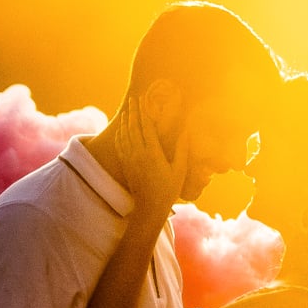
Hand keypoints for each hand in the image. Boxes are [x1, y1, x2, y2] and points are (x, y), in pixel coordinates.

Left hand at [122, 94, 187, 212]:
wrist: (149, 208)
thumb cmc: (168, 190)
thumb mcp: (180, 169)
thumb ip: (182, 149)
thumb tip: (186, 130)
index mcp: (153, 153)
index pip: (146, 127)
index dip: (144, 112)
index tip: (143, 100)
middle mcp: (139, 155)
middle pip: (134, 128)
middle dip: (134, 112)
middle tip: (133, 100)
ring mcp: (130, 161)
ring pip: (125, 137)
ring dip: (126, 123)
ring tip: (127, 111)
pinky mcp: (126, 167)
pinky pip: (120, 148)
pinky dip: (120, 136)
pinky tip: (121, 131)